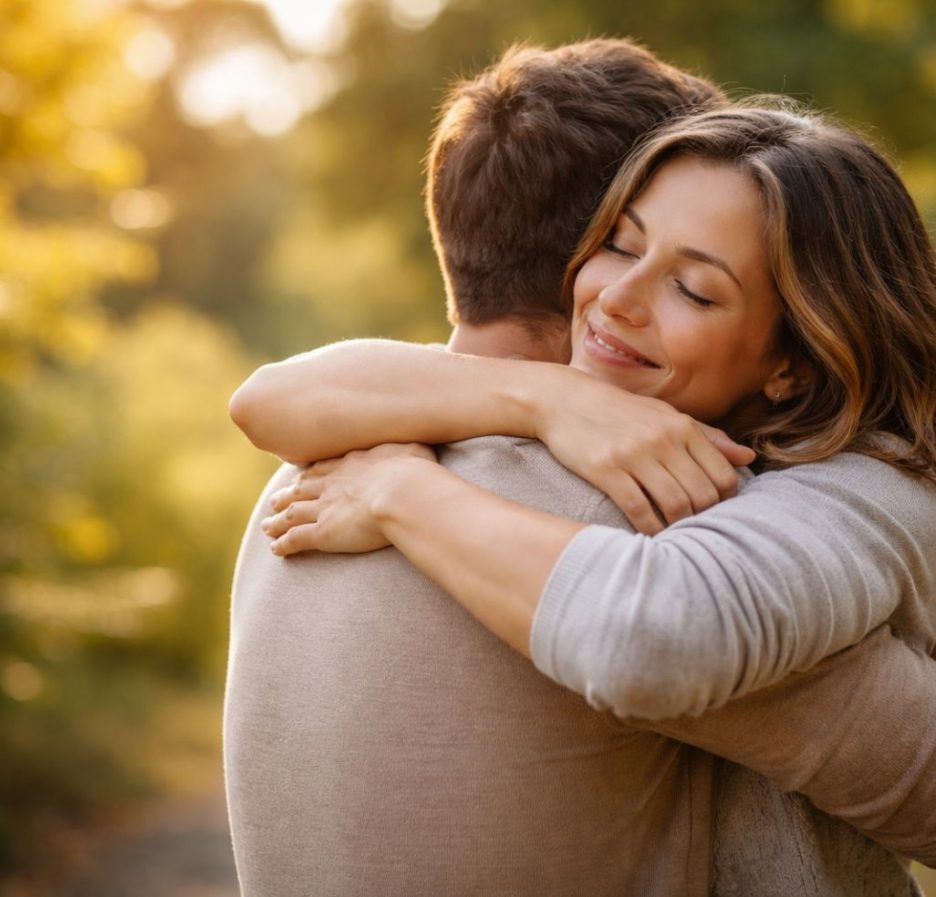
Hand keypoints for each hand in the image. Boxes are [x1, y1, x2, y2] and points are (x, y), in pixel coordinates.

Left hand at [262, 443, 436, 555]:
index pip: (324, 469)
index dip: (311, 476)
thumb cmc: (415, 470)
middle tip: (276, 501)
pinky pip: (296, 538)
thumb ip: (413, 450)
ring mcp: (324, 507)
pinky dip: (283, 544)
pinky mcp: (322, 532)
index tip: (303, 479)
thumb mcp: (416, 450)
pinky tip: (276, 550)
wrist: (402, 491)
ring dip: (277, 521)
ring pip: (292, 514)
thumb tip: (419, 447)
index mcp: (351, 464)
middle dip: (287, 496)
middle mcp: (332, 484)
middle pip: (301, 489)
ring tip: (267, 527)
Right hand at [535, 370, 755, 533]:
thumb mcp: (664, 415)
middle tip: (693, 528)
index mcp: (682, 427)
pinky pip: (637, 508)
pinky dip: (648, 527)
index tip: (712, 511)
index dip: (724, 501)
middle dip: (703, 518)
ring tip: (673, 532)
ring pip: (675, 504)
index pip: (723, 475)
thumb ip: (706, 436)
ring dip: (678, 526)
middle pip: (703, 494)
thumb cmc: (619, 410)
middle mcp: (663, 440)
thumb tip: (748, 457)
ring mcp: (634, 455)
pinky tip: (648, 533)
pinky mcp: (606, 469)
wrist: (563, 400)